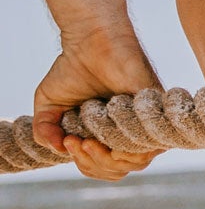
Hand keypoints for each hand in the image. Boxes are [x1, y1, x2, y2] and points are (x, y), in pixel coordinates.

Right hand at [32, 9, 162, 181]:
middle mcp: (132, 129)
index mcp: (112, 133)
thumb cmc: (73, 69)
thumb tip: (58, 150)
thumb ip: (45, 131)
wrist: (90, 39)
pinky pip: (151, 143)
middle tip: (74, 142)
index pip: (107, 167)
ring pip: (136, 162)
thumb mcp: (49, 106)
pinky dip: (123, 148)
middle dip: (92, 163)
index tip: (68, 143)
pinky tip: (99, 135)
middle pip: (121, 169)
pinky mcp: (155, 108)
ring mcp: (146, 120)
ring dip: (104, 158)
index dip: (86, 164)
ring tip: (83, 140)